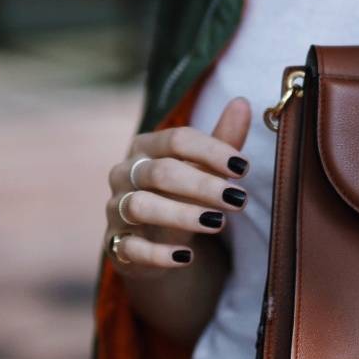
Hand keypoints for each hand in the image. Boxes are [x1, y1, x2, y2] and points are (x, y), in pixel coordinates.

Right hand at [104, 96, 251, 270]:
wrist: (154, 238)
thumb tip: (243, 102)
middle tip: (238, 199)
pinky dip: (158, 253)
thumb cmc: (182, 192)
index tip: (243, 167)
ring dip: (182, 214)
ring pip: (142, 206)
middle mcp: (124, 174)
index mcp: (145, 147)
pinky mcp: (116, 244)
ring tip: (217, 222)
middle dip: (202, 185)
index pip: (176, 139)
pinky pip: (132, 248)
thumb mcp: (204, 167)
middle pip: (160, 172)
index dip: (211, 151)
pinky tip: (187, 257)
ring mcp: (116, 209)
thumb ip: (223, 139)